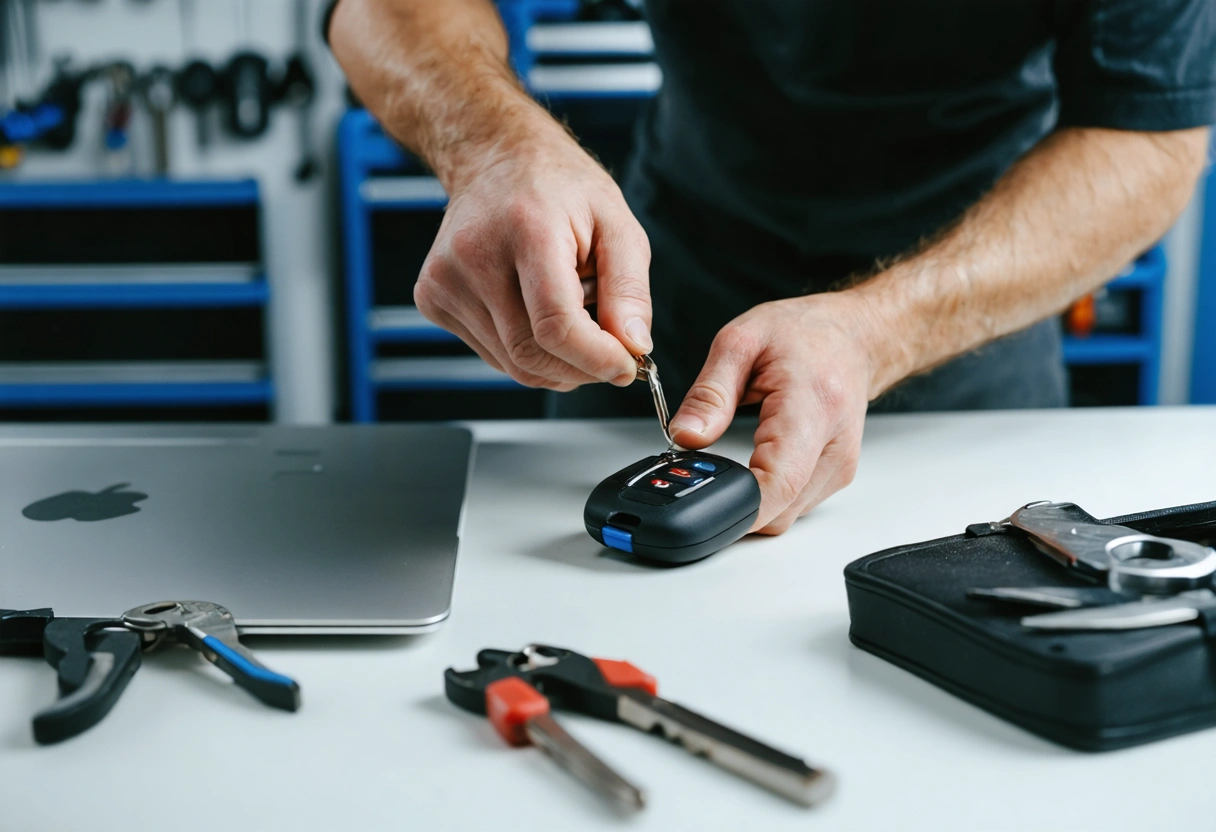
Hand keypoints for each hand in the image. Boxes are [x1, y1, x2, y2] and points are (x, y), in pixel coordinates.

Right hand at [414, 120, 652, 390]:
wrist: (494, 157)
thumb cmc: (562, 190)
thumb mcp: (617, 224)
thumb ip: (629, 289)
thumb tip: (634, 348)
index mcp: (526, 230)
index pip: (556, 326)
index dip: (597, 359)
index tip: (627, 366)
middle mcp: (474, 256)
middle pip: (531, 355)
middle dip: (580, 368)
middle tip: (608, 351)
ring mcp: (444, 280)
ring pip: (512, 364)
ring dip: (555, 359)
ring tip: (567, 311)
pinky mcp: (432, 298)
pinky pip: (492, 355)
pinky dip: (525, 351)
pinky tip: (533, 309)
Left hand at [668, 293, 886, 533]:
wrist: (854, 336)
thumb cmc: (805, 333)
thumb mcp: (740, 343)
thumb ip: (709, 394)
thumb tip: (685, 436)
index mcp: (812, 407)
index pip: (779, 483)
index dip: (738, 506)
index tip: (704, 500)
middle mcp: (834, 446)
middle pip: (778, 511)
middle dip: (733, 502)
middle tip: (707, 469)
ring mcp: (839, 467)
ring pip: (784, 515)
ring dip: (752, 499)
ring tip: (740, 455)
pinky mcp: (837, 477)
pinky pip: (794, 505)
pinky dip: (768, 493)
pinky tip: (760, 461)